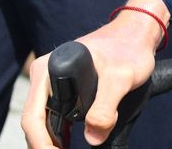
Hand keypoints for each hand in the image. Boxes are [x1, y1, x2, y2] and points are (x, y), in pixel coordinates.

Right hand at [21, 0, 167, 148]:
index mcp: (49, 69)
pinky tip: (65, 145)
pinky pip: (54, 116)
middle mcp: (45, 75)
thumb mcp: (121, 78)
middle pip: (34, 121)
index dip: (42, 142)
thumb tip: (92, 138)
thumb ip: (106, 107)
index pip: (34, 116)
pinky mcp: (63, 88)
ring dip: (50, 141)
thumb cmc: (129, 49)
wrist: (137, 33)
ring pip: (43, 121)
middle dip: (44, 145)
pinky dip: (57, 134)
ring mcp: (52, 82)